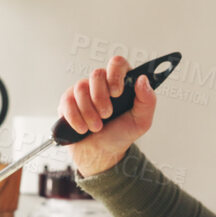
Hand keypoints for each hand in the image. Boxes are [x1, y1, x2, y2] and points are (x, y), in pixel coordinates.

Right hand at [59, 55, 157, 176]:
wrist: (100, 154)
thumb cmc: (120, 135)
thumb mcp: (141, 121)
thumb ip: (147, 100)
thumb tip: (142, 79)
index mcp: (121, 83)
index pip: (117, 63)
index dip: (115, 75)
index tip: (117, 93)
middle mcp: (101, 83)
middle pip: (96, 74)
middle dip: (101, 99)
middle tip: (107, 115)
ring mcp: (83, 91)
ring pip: (81, 88)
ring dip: (89, 112)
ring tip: (96, 127)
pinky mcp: (68, 101)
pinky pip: (67, 101)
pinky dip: (76, 118)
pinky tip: (83, 128)